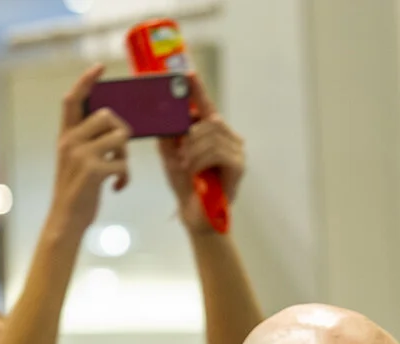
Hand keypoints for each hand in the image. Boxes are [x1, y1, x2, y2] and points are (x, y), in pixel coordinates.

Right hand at [47, 64, 130, 235]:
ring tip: (118, 171)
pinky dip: (125, 177)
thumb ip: (88, 142)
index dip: (86, 80)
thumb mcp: (76, 162)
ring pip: (120, 137)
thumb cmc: (78, 192)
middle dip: (121, 131)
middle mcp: (70, 141)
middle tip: (119, 152)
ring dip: (126, 155)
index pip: (73, 99)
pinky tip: (117, 188)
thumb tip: (116, 126)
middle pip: (108, 116)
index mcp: (65, 137)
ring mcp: (80, 155)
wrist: (66, 221)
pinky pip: (123, 163)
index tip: (100, 67)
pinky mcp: (92, 171)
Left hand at [159, 73, 243, 233]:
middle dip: (190, 134)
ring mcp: (237, 151)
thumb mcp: (170, 155)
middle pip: (210, 119)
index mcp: (213, 134)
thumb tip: (161, 110)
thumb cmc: (185, 185)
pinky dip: (200, 160)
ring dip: (192, 150)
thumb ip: (168, 134)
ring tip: (186, 166)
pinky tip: (194, 171)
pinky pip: (216, 150)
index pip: (206, 106)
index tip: (187, 73)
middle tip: (180, 152)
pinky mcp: (238, 165)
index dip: (198, 89)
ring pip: (211, 134)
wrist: (194, 215)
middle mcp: (228, 138)